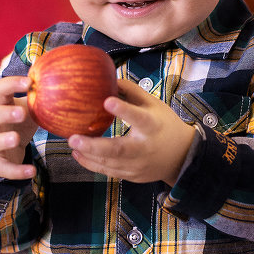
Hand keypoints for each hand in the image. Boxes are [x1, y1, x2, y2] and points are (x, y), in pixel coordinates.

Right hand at [0, 76, 37, 180]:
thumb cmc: (14, 125)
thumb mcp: (24, 111)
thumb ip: (37, 101)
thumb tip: (65, 86)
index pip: (0, 90)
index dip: (12, 84)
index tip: (29, 82)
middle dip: (4, 113)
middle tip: (21, 113)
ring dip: (2, 140)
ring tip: (16, 139)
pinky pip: (2, 168)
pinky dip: (16, 171)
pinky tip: (31, 171)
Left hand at [68, 79, 195, 185]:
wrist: (182, 157)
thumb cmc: (165, 125)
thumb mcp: (154, 105)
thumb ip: (132, 92)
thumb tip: (110, 78)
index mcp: (152, 126)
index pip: (138, 117)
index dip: (124, 110)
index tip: (107, 101)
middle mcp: (145, 148)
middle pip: (118, 149)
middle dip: (94, 146)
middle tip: (73, 138)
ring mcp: (138, 165)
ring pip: (110, 163)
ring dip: (88, 155)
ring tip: (72, 143)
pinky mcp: (132, 176)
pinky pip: (109, 172)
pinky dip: (92, 164)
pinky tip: (78, 154)